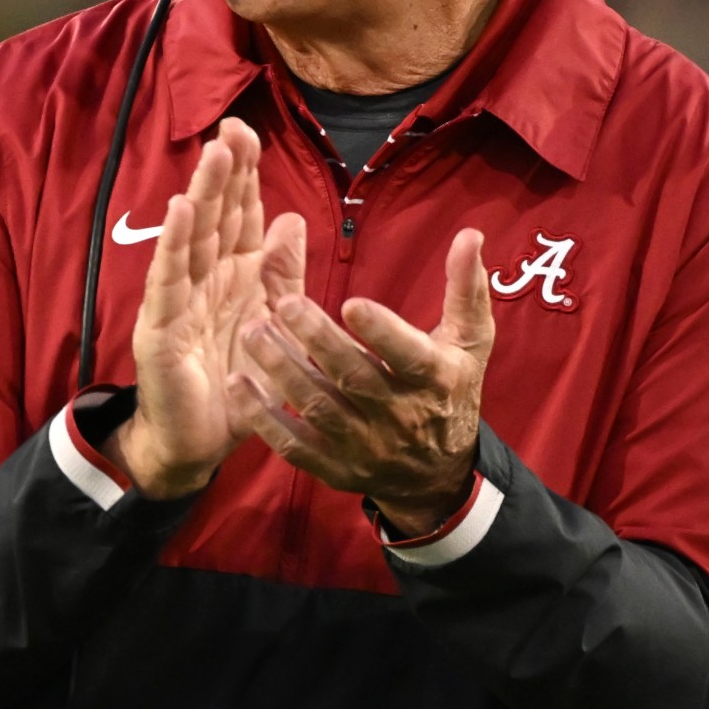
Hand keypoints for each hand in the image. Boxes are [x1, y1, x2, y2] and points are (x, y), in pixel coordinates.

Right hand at [107, 117, 284, 498]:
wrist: (198, 442)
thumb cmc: (234, 382)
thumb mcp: (271, 322)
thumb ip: (281, 273)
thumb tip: (291, 218)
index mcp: (234, 275)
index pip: (239, 215)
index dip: (243, 174)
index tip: (248, 131)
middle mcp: (204, 279)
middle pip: (215, 215)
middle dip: (224, 171)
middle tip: (232, 127)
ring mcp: (178, 300)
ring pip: (192, 237)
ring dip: (202, 194)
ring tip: (213, 154)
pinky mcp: (159, 328)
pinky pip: (168, 281)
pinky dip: (174, 245)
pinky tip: (181, 211)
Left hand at [227, 223, 494, 535]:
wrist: (437, 473)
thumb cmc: (451, 390)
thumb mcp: (470, 341)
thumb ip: (465, 288)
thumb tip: (469, 235)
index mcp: (435, 380)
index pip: (409, 356)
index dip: (382, 332)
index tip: (351, 303)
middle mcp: (400, 417)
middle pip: (354, 378)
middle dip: (316, 341)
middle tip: (282, 304)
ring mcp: (365, 447)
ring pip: (319, 409)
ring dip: (283, 371)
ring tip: (253, 331)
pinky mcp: (335, 468)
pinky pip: (295, 446)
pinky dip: (264, 418)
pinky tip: (238, 384)